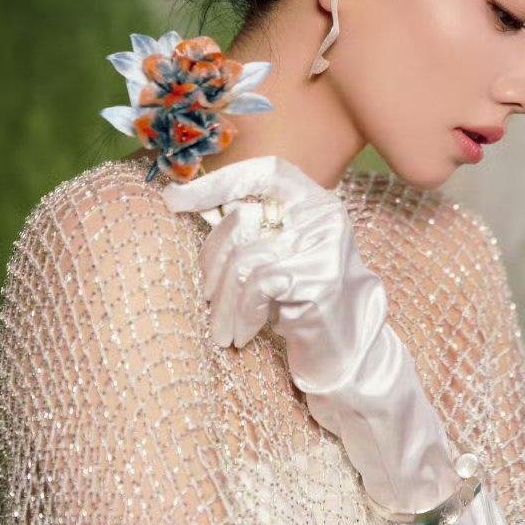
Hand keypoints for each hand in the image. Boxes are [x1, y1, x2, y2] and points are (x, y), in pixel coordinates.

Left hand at [161, 155, 462, 511]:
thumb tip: (185, 200)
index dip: (219, 182)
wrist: (349, 352)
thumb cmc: (303, 304)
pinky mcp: (320, 278)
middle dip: (212, 260)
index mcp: (314, 201)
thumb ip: (251, 228)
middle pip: (243, 218)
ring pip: (245, 257)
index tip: (174, 199)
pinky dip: (242, 313)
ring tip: (220, 329)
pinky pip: (258, 285)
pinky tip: (241, 336)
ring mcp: (326, 245)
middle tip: (205, 296)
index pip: (264, 172)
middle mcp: (325, 215)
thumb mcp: (278, 256)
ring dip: (223, 301)